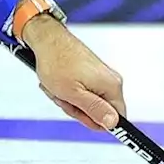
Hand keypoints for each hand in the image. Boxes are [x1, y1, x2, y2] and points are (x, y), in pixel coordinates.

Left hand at [21, 14, 125, 131]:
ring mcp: (99, 76)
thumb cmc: (57, 63)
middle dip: (77, 109)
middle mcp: (110, 81)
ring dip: (68, 99)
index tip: (81, 114)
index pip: (117, 118)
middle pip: (99, 111)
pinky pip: (81, 91)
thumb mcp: (73, 94)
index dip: (97, 122)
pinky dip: (67, 91)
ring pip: (86, 102)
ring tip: (57, 88)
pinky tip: (57, 83)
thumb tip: (113, 124)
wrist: (46, 39)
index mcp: (112, 87)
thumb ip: (95, 110)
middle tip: (64, 97)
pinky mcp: (90, 72)